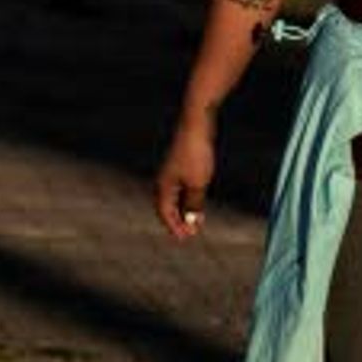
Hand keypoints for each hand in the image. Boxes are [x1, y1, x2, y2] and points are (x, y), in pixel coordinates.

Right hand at [155, 126, 216, 241]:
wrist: (197, 124)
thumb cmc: (195, 153)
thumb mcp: (198, 184)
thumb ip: (194, 204)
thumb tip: (191, 222)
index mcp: (163, 186)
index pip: (165, 213)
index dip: (174, 227)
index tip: (186, 238)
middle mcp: (164, 179)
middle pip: (167, 207)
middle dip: (178, 221)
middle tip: (191, 233)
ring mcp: (171, 171)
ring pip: (174, 197)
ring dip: (184, 210)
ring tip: (195, 221)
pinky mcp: (180, 164)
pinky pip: (181, 187)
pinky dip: (187, 198)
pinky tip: (197, 200)